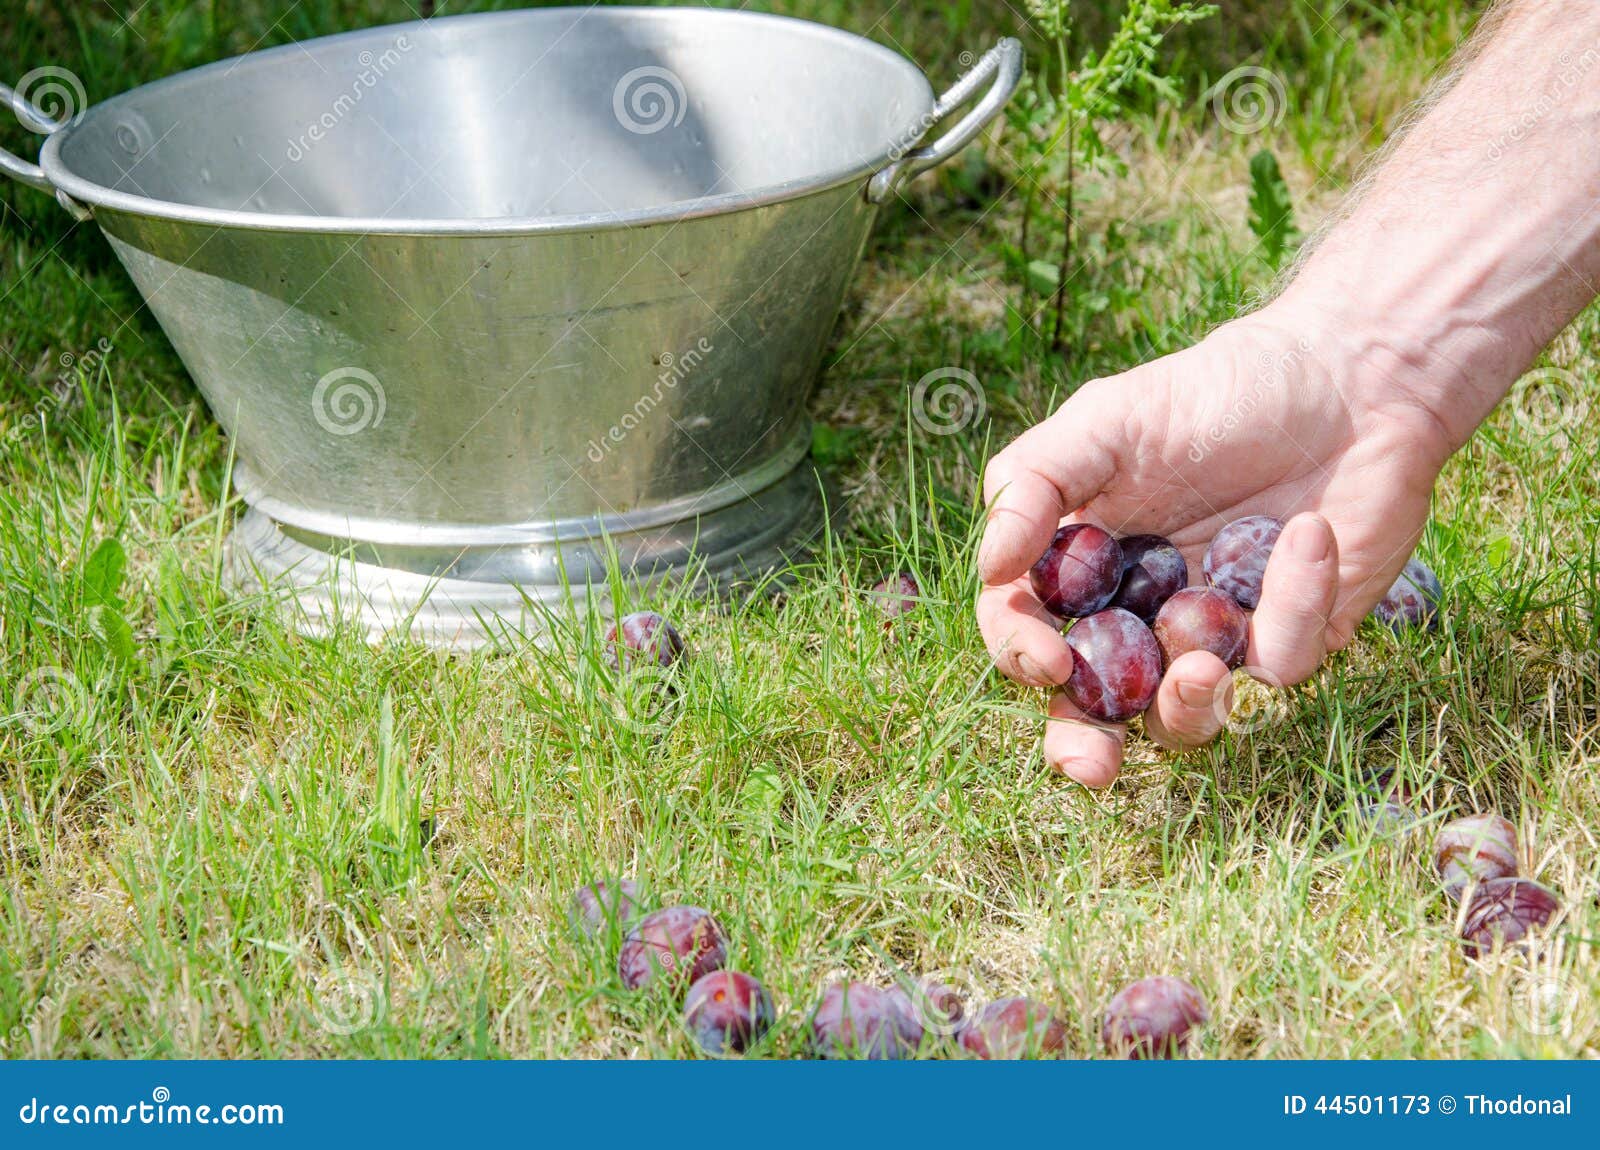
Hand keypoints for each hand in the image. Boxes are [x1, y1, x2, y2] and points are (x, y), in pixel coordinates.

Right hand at [976, 305, 1453, 786]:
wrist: (1346, 378)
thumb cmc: (1213, 394)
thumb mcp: (1107, 421)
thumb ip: (1034, 482)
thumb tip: (990, 564)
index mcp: (1079, 570)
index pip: (1029, 633)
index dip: (1024, 656)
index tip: (1048, 658)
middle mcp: (1137, 618)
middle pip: (1094, 710)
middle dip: (1085, 748)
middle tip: (1091, 766)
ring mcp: (1212, 640)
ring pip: (1186, 718)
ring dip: (1188, 708)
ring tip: (1204, 670)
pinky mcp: (1290, 642)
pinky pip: (1278, 662)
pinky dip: (1292, 601)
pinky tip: (1305, 532)